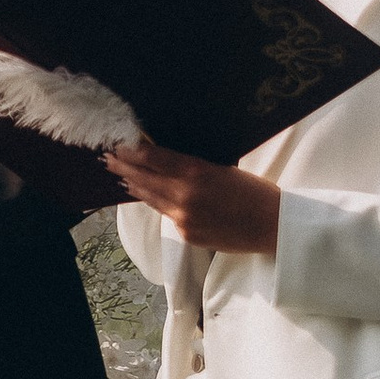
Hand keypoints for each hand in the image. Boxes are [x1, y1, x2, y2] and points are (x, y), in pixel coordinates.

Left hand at [104, 141, 280, 255]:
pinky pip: (166, 215)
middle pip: (145, 178)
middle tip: (107, 157)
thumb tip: (166, 161)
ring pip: (151, 198)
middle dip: (124, 167)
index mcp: (197, 173)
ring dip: (134, 185)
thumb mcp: (223, 169)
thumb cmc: (255, 192)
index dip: (132, 151)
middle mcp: (185, 196)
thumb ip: (193, 167)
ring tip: (120, 175)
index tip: (118, 143)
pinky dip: (156, 203)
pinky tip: (148, 196)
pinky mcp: (186, 234)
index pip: (154, 158)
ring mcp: (183, 218)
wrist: (272, 226)